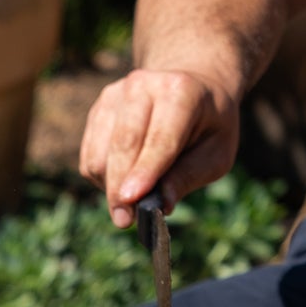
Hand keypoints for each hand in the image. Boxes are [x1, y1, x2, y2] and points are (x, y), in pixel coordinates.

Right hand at [78, 68, 241, 227]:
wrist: (191, 86)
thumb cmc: (207, 126)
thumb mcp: (216, 153)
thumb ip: (189, 176)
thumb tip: (160, 204)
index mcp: (181, 91)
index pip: (160, 138)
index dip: (145, 171)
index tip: (132, 199)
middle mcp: (142, 86)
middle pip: (123, 146)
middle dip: (120, 188)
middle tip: (125, 220)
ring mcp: (114, 97)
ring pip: (100, 156)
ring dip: (112, 186)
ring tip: (136, 192)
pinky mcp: (97, 112)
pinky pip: (90, 159)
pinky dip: (104, 178)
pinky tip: (126, 176)